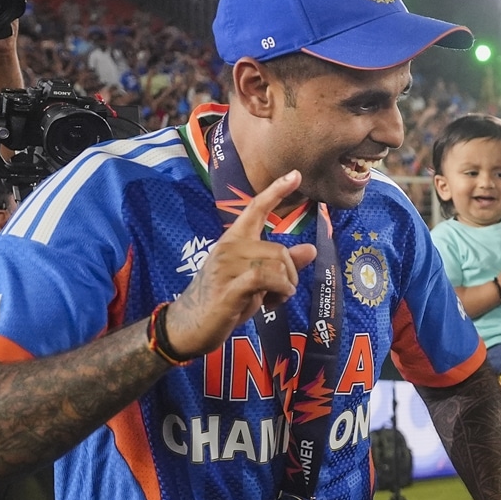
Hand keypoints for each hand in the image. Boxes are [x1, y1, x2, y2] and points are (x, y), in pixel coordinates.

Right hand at [163, 171, 316, 357]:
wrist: (189, 326)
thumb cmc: (225, 300)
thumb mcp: (257, 281)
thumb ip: (282, 264)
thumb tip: (311, 248)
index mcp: (234, 241)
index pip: (255, 209)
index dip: (277, 191)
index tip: (296, 174)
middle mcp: (229, 248)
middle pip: (280, 250)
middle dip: (290, 275)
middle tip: (280, 294)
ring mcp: (227, 267)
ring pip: (277, 265)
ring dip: (285, 288)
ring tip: (272, 301)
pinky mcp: (229, 288)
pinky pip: (267, 278)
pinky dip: (280, 290)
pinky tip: (274, 302)